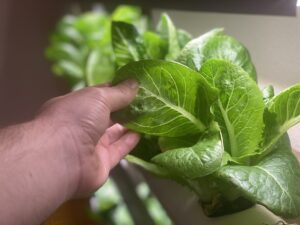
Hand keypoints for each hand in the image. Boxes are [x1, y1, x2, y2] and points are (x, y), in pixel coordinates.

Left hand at [37, 80, 139, 197]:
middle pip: (108, 114)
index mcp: (76, 106)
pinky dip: (129, 141)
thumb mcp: (98, 97)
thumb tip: (135, 83)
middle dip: (125, 107)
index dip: (117, 89)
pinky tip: (142, 133)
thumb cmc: (76, 118)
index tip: (135, 84)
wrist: (62, 158)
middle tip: (146, 100)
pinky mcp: (101, 163)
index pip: (99, 95)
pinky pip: (118, 150)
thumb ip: (119, 92)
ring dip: (129, 124)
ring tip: (148, 114)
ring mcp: (91, 145)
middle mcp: (82, 125)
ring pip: (114, 133)